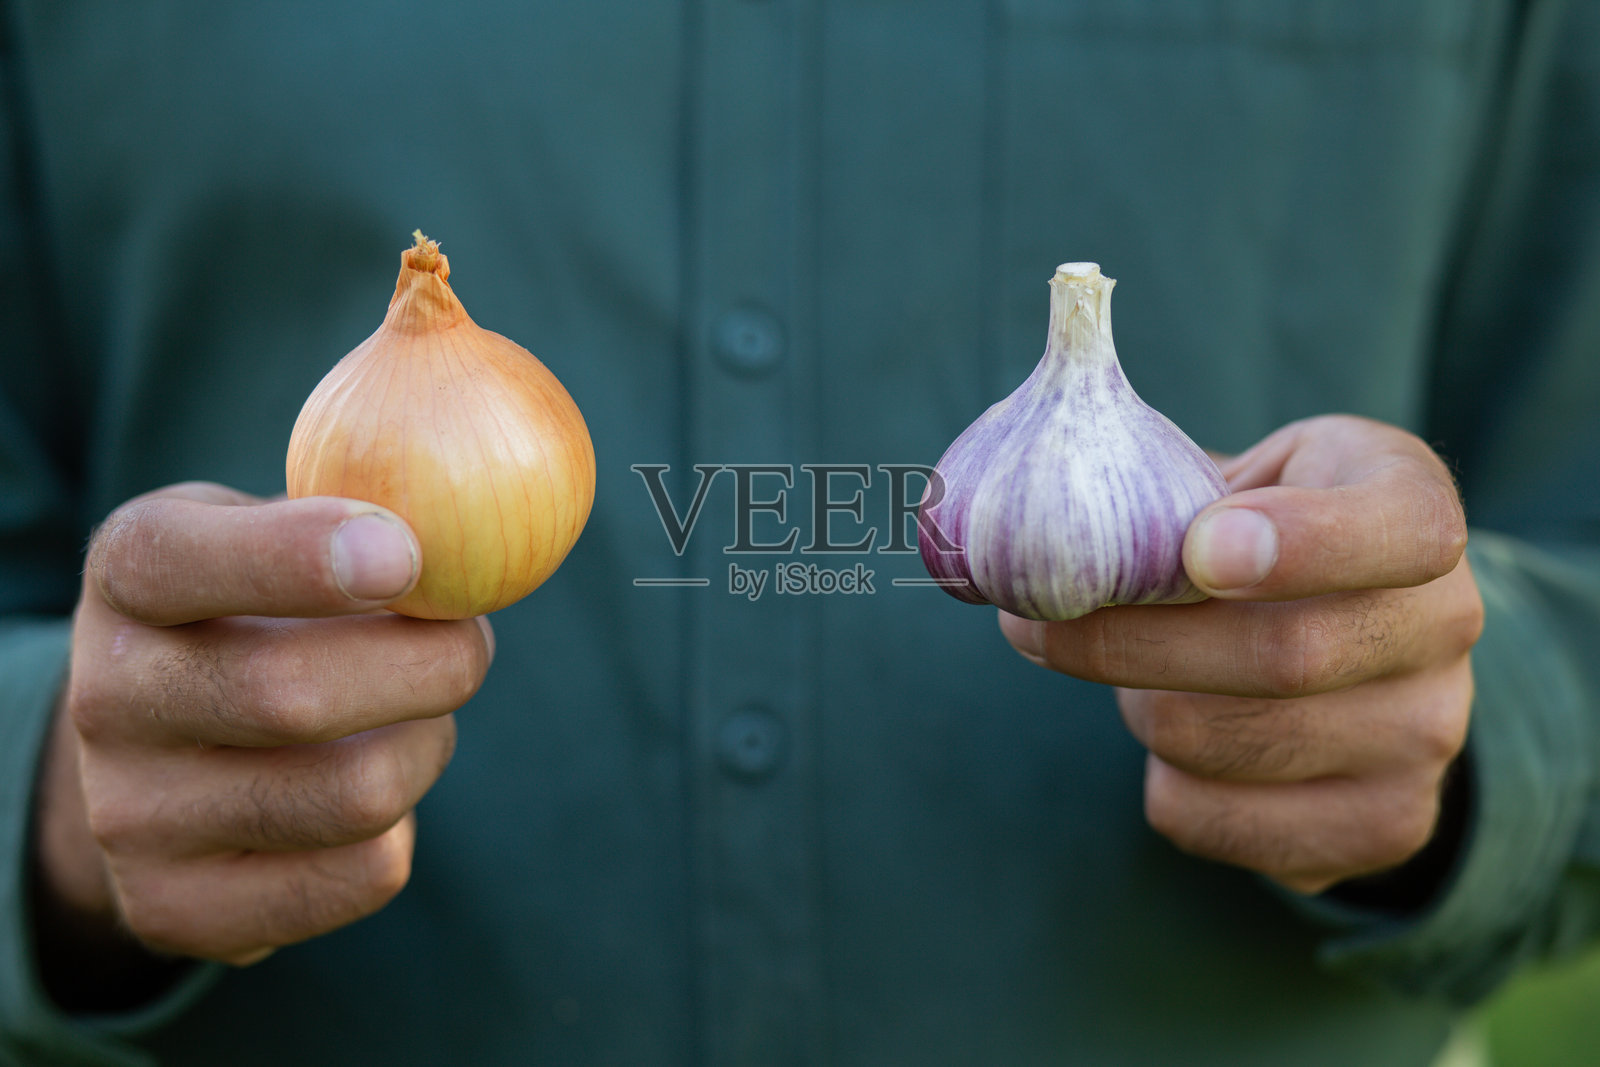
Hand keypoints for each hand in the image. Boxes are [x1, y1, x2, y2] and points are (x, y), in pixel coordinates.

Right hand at [34, 482, 492, 975]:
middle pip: (292, 695)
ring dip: (429, 745)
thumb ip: (358, 514)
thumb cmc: (261, 610)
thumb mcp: (279, 529)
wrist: (163, 752)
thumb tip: (463, 533)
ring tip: (418, 716)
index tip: (404, 554)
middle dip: (429, 664)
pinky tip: (371, 785)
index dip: (299, 556)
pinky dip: (405, 826)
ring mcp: (132, 818)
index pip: (182, 560)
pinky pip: (364, 874)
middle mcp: (108, 700)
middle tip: (470, 643)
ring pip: (355, 793)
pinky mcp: (178, 910)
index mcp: (127, 576)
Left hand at [999, 415, 1483, 893]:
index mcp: (1415, 509)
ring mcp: (1426, 739)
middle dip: (1125, 643)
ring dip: (1133, 707)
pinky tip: (1170, 736)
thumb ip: (1169, 492)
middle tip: (1033, 624)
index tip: (1201, 550)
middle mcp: (1446, 627)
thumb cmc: (1262, 535)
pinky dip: (1158, 779)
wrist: (1353, 640)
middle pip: (1280, 658)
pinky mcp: (1383, 827)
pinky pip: (1207, 818)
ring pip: (1217, 743)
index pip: (1400, 530)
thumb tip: (1043, 532)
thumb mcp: (1239, 478)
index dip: (1304, 544)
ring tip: (1126, 674)